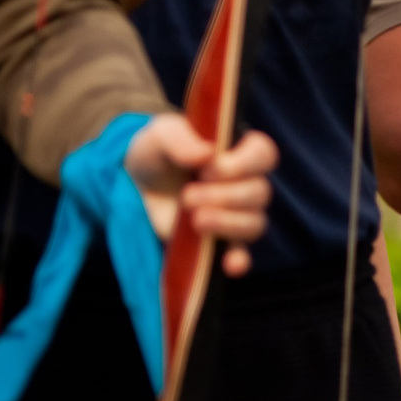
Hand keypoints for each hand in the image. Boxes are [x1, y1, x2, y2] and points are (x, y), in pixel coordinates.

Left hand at [123, 114, 277, 277]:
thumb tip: (206, 156)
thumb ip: (179, 139)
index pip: (264, 154)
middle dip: (224, 196)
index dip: (243, 164)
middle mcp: (245, 182)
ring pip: (255, 223)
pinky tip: (229, 265)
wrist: (136, 186)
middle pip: (260, 192)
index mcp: (238, 150)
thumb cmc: (158, 153)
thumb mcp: (159, 135)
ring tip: (195, 220)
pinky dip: (239, 260)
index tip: (209, 169)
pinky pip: (242, 254)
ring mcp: (236, 214)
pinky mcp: (220, 240)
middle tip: (187, 196)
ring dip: (226, 223)